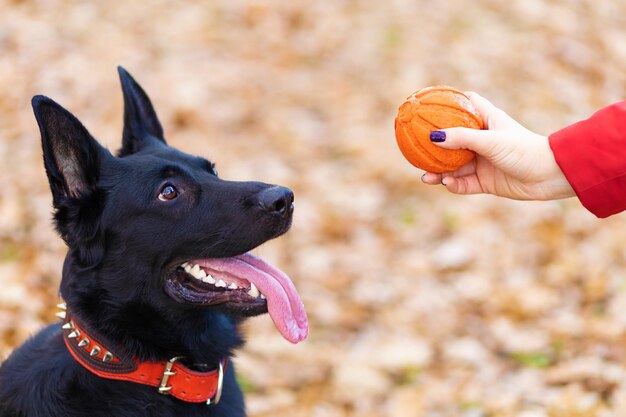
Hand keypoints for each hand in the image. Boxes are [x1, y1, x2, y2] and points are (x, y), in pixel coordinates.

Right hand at [421, 92, 574, 200]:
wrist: (549, 176)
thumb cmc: (524, 150)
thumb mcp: (491, 141)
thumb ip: (462, 138)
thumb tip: (433, 137)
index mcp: (487, 121)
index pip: (467, 104)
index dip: (450, 101)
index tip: (429, 101)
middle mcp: (483, 141)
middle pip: (452, 140)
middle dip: (434, 146)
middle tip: (415, 149)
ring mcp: (483, 162)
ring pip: (454, 166)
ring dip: (439, 171)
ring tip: (425, 176)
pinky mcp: (486, 182)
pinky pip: (463, 184)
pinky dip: (453, 185)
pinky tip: (446, 184)